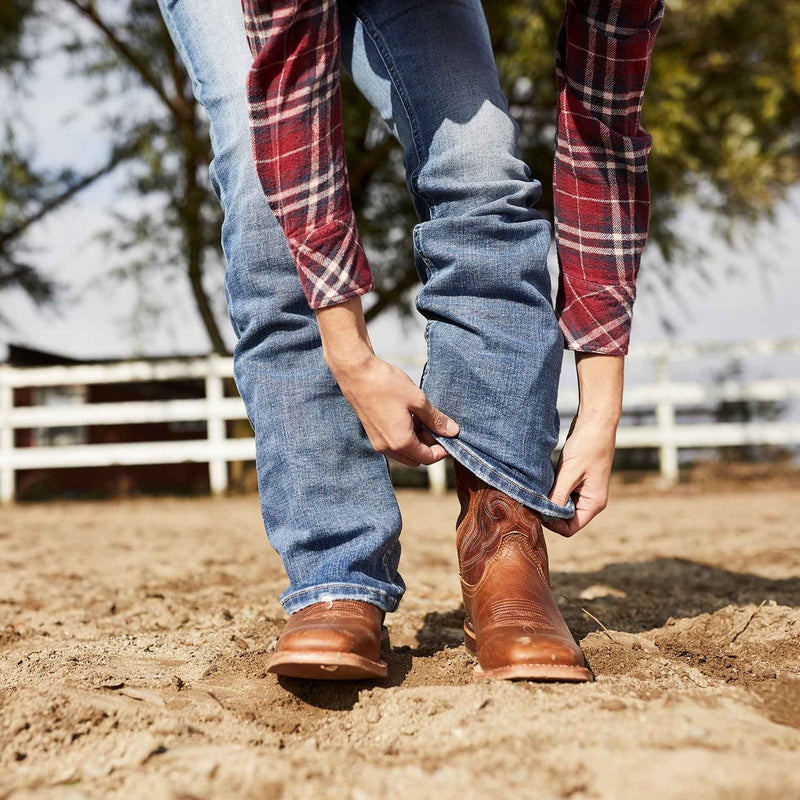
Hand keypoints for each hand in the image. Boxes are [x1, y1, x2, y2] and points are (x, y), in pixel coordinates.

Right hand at [314, 297, 458, 466]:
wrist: (356, 373)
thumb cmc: (386, 384)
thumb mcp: (417, 400)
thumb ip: (436, 419)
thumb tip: (453, 431)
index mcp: (401, 442)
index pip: (428, 458)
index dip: (442, 450)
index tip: (450, 436)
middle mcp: (387, 448)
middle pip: (416, 458)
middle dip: (429, 446)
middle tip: (436, 425)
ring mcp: (377, 442)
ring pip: (404, 452)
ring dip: (416, 441)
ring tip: (422, 417)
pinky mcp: (372, 433)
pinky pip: (393, 443)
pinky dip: (404, 436)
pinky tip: (408, 416)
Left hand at [544, 414, 616, 536]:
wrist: (596, 422)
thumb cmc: (587, 446)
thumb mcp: (569, 473)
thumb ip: (558, 496)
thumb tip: (545, 515)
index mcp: (594, 503)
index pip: (570, 528)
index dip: (552, 524)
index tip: (537, 509)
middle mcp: (590, 500)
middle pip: (566, 518)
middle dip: (549, 511)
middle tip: (533, 498)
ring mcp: (584, 490)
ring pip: (562, 505)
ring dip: (550, 498)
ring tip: (540, 486)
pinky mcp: (577, 480)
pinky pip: (562, 492)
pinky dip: (552, 489)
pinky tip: (545, 478)